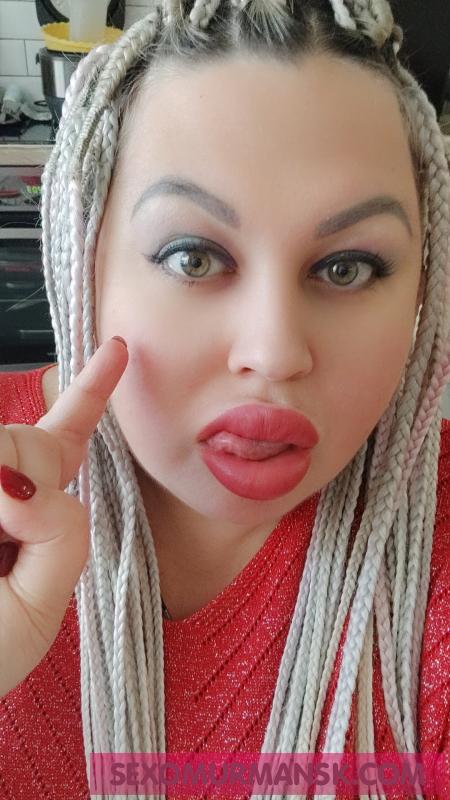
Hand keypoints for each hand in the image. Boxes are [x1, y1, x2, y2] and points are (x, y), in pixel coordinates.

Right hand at [0, 337, 127, 695]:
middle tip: (2, 538)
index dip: (92, 389)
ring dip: (2, 500)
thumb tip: (21, 482)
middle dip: (27, 479)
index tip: (118, 348)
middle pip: (28, 439)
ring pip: (4, 449)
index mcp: (33, 513)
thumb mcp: (41, 606)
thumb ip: (60, 537)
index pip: (66, 439)